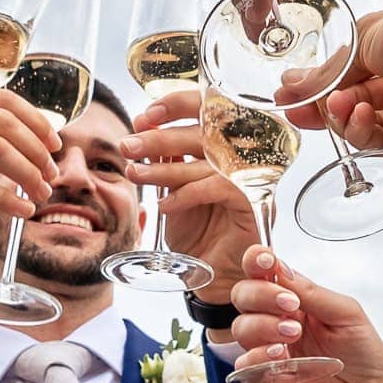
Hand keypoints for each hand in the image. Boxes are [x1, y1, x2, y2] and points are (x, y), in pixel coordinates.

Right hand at [0, 88, 59, 220]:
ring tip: (41, 195)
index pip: (4, 100)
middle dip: (36, 150)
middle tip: (52, 175)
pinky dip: (3, 197)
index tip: (56, 143)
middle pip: (4, 123)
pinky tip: (21, 209)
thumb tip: (37, 157)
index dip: (35, 119)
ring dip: (26, 173)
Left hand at [121, 85, 255, 293]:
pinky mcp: (255, 203)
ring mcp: (253, 179)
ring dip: (166, 168)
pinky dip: (187, 194)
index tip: (143, 117)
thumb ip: (165, 158)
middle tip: (128, 147)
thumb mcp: (173, 189)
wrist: (216, 277)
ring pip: (208, 160)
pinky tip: (165, 206)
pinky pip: (219, 187)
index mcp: (227, 146)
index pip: (208, 107)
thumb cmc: (197, 233)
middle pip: (205, 131)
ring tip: (136, 175)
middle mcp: (244, 158)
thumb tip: (142, 125)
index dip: (177, 104)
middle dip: (160, 137)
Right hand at [229, 245, 382, 382]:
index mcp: (294, 300)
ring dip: (263, 325)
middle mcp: (276, 322)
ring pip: (240, 328)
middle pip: (243, 296)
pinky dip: (257, 357)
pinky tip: (280, 357)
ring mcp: (269, 351)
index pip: (262, 274)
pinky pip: (244, 365)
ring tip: (293, 335)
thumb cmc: (364, 354)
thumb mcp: (346, 312)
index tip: (264, 261)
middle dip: (260, 294)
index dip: (256, 262)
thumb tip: (279, 268)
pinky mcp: (267, 380)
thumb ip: (312, 291)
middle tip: (290, 305)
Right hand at [293, 0, 382, 173]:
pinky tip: (360, 112)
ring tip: (338, 102)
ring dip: (342, 116)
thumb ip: (332, 68)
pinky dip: (363, 130)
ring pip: (365, 129)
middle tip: (293, 108)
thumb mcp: (368, 37)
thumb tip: (294, 82)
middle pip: (356, 106)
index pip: (354, 77)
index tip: (288, 93)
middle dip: (323, 106)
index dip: (321, 86)